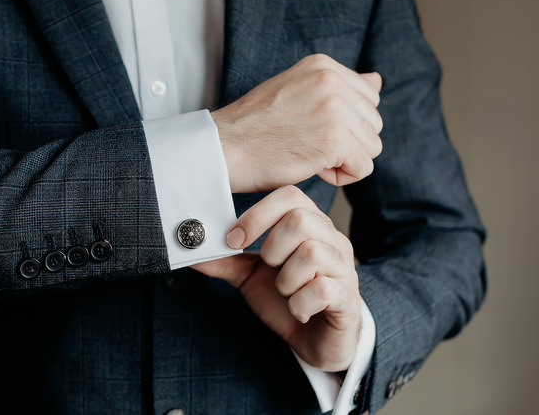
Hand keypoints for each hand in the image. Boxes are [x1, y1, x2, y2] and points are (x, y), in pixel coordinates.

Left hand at [191, 185, 360, 370]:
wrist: (316, 342)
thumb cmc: (288, 301)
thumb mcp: (251, 278)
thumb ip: (227, 261)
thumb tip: (190, 248)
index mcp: (310, 226)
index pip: (289, 196)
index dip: (257, 214)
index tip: (234, 240)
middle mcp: (331, 240)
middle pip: (300, 220)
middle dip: (272, 250)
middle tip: (271, 271)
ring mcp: (344, 267)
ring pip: (310, 254)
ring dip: (286, 281)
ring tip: (287, 293)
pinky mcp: (348, 297)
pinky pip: (321, 289)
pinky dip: (299, 305)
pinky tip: (300, 311)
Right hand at [212, 53, 382, 192]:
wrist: (223, 148)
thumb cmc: (253, 127)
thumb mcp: (295, 91)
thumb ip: (338, 85)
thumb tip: (378, 79)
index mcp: (322, 65)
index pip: (367, 98)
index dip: (344, 123)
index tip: (311, 130)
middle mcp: (331, 80)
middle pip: (373, 123)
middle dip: (348, 142)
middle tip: (308, 146)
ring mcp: (334, 109)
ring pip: (372, 146)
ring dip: (345, 160)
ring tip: (309, 157)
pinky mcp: (334, 140)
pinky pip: (363, 167)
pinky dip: (341, 177)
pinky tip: (313, 170)